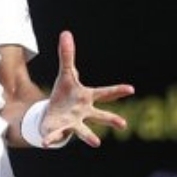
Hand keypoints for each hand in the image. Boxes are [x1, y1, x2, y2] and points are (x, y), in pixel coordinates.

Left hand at [40, 31, 134, 147]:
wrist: (52, 115)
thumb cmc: (64, 96)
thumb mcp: (65, 75)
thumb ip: (67, 57)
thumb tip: (65, 33)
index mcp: (87, 98)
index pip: (105, 93)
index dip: (118, 90)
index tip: (131, 89)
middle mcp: (84, 113)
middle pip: (100, 116)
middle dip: (111, 119)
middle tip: (123, 124)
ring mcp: (73, 123)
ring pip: (83, 131)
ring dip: (89, 137)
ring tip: (96, 143)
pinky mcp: (60, 131)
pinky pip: (56, 136)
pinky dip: (51, 139)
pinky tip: (44, 143)